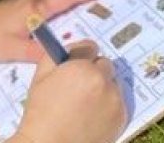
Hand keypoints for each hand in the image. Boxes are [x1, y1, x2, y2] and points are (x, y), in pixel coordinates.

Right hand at [13, 41, 128, 142]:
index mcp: (84, 68)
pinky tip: (92, 116)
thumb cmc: (41, 112)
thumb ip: (58, 54)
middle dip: (94, 72)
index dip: (81, 58)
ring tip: (84, 105)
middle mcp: (104, 82)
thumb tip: (75, 45)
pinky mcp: (122, 117)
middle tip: (78, 88)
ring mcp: (116, 101)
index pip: (91, 48)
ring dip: (103, 88)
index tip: (75, 67)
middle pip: (105, 65)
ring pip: (113, 84)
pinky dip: (108, 106)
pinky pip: (118, 102)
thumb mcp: (41, 76)